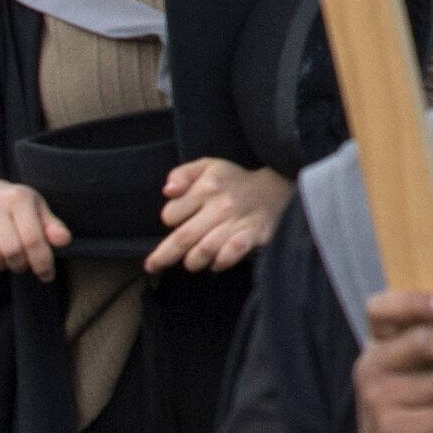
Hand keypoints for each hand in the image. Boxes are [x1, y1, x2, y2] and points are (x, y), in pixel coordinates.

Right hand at [0, 177, 69, 280]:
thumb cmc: (17, 208)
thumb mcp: (39, 211)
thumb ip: (53, 227)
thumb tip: (63, 241)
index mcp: (18, 197)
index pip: (33, 239)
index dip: (42, 262)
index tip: (47, 275)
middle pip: (11, 252)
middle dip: (21, 265)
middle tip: (23, 263)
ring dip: (1, 266)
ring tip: (6, 258)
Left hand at [144, 157, 293, 274]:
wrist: (278, 189)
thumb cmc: (234, 181)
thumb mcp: (207, 166)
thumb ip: (181, 174)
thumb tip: (168, 191)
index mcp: (206, 187)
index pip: (171, 214)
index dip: (169, 221)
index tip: (176, 222)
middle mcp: (220, 205)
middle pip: (183, 237)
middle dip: (164, 256)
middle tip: (154, 265)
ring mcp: (238, 221)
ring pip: (205, 250)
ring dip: (193, 261)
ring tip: (192, 262)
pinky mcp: (255, 234)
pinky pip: (233, 252)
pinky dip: (221, 261)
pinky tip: (217, 263)